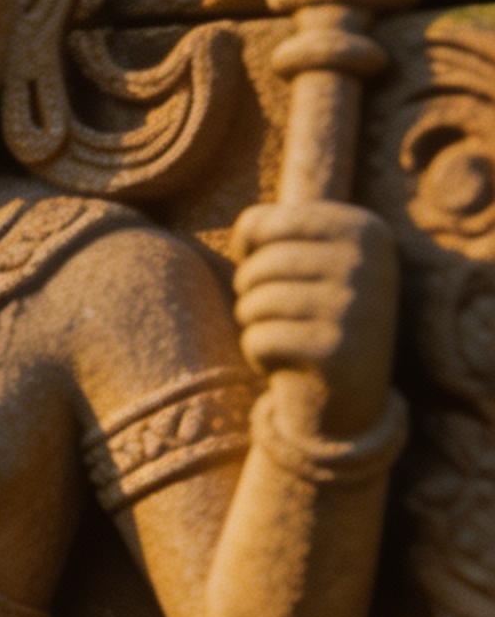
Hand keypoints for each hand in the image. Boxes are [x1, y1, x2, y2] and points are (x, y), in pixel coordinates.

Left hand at [234, 201, 398, 435]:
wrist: (351, 394)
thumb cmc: (314, 314)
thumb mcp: (308, 258)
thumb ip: (278, 224)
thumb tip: (249, 224)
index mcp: (363, 228)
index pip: (260, 222)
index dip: (247, 256)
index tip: (277, 277)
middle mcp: (368, 261)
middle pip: (256, 266)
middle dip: (252, 294)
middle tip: (284, 315)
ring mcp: (357, 305)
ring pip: (254, 301)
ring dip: (255, 325)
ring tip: (288, 336)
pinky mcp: (338, 349)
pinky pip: (260, 339)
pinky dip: (260, 353)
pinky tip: (291, 362)